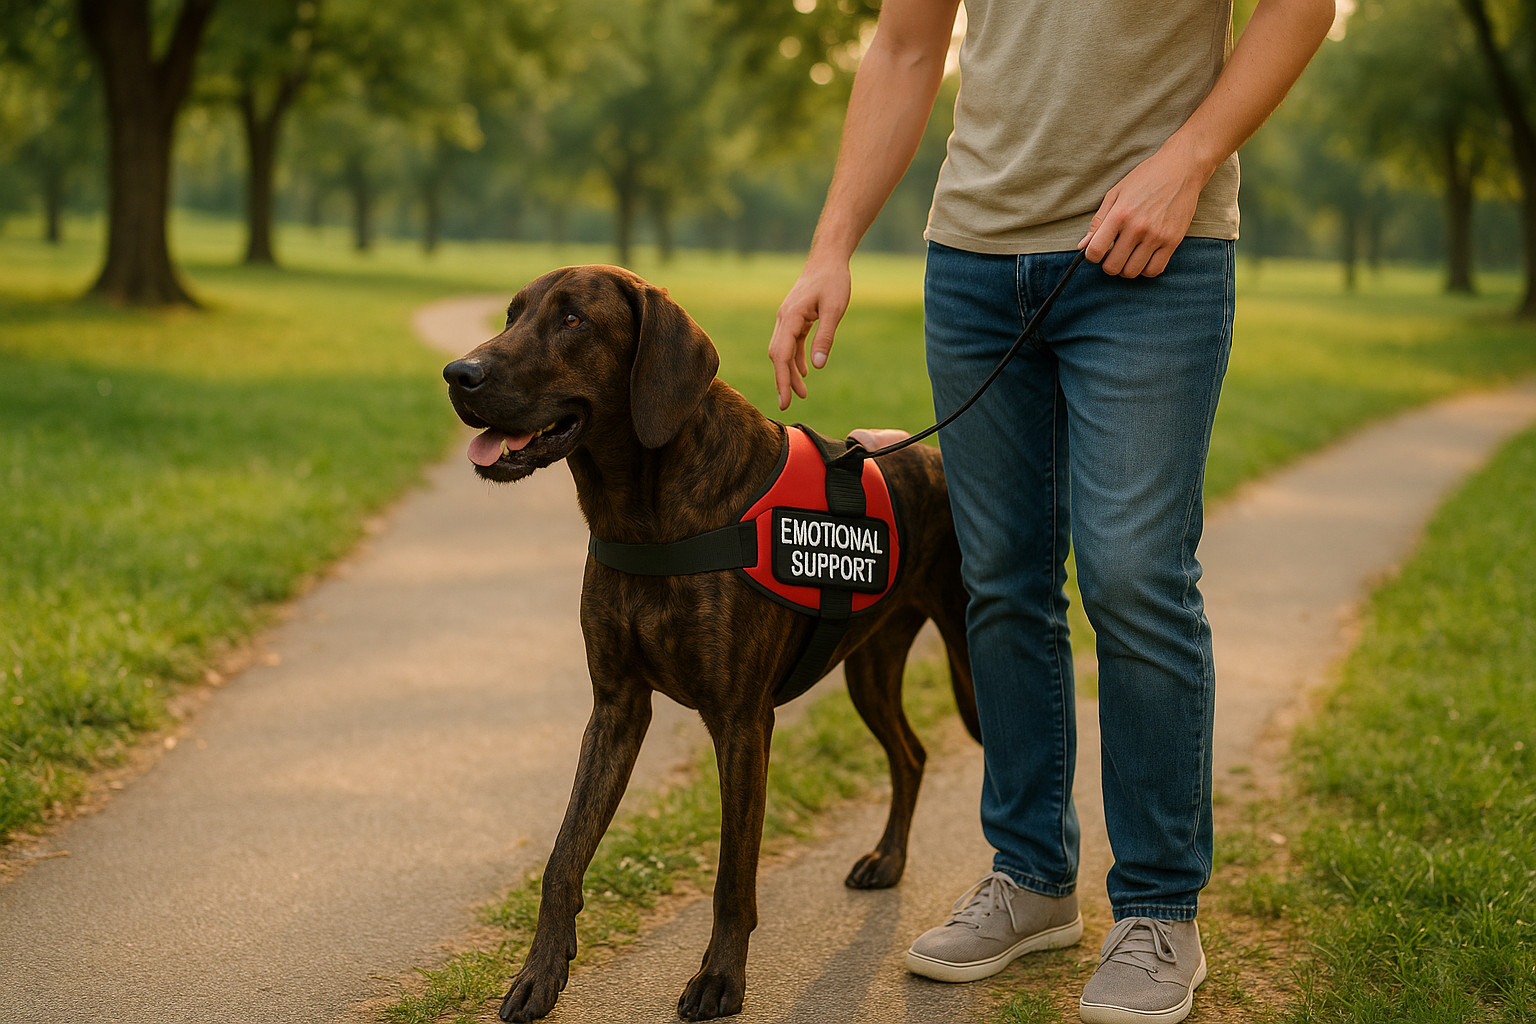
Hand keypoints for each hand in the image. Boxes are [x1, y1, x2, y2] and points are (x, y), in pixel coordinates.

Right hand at [768, 259, 850, 409]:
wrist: (828, 258)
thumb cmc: (833, 281)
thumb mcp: (834, 310)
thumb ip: (825, 337)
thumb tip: (818, 366)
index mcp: (790, 317)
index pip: (781, 355)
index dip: (782, 380)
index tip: (785, 400)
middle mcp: (784, 319)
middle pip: (778, 356)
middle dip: (782, 381)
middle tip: (788, 404)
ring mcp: (788, 318)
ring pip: (783, 351)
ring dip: (790, 372)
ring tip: (801, 393)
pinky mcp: (795, 317)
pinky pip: (791, 343)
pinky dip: (795, 359)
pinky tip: (804, 372)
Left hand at [1078, 140, 1209, 277]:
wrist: (1181, 170)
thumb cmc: (1146, 179)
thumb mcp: (1116, 194)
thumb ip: (1098, 221)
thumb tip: (1083, 246)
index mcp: (1120, 214)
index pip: (1095, 251)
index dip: (1091, 256)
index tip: (1097, 251)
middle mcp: (1137, 228)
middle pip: (1113, 266)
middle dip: (1108, 264)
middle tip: (1113, 254)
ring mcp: (1157, 236)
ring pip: (1132, 272)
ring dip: (1126, 269)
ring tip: (1128, 256)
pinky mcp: (1173, 241)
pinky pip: (1154, 270)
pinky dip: (1145, 270)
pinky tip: (1143, 258)